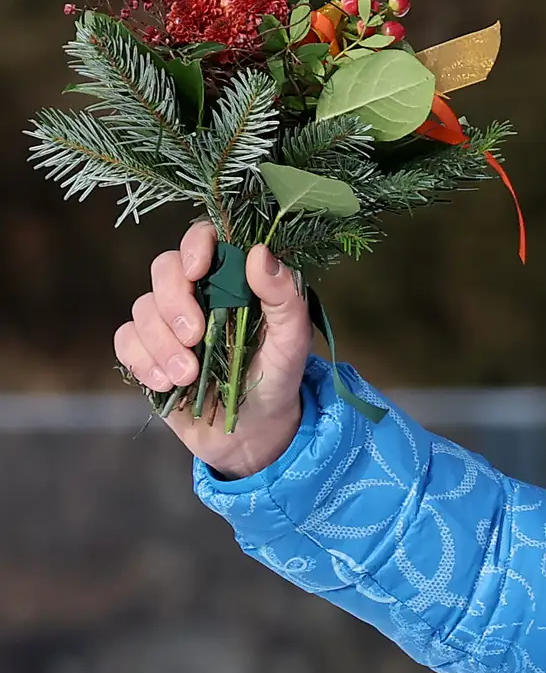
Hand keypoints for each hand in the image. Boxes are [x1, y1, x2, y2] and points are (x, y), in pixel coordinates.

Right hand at [113, 223, 307, 478]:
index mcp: (233, 281)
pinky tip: (168, 385)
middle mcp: (196, 294)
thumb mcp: (292, 342)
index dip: (195, 245)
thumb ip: (284, 299)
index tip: (200, 271)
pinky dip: (143, 361)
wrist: (253, 433)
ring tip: (189, 376)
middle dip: (174, 302)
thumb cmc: (277, 379)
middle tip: (196, 336)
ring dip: (162, 344)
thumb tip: (259, 253)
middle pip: (164, 269)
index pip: (204, 239)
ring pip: (142, 309)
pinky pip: (126, 340)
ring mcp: (168, 322)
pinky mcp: (147, 351)